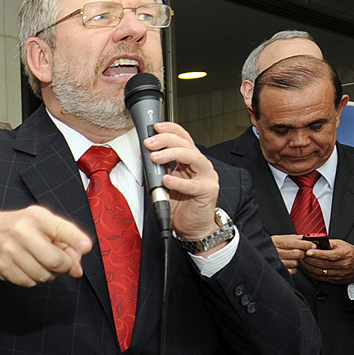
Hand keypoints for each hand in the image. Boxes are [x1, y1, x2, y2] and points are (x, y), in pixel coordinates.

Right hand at [0, 205, 90, 286]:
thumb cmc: (20, 226)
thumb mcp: (43, 223)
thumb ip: (66, 242)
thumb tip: (77, 270)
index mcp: (36, 217)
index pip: (60, 228)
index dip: (75, 239)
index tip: (86, 247)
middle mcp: (22, 232)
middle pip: (56, 260)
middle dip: (65, 265)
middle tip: (62, 262)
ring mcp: (10, 250)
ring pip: (44, 275)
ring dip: (49, 274)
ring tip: (42, 262)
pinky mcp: (3, 267)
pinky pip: (29, 282)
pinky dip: (34, 279)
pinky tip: (29, 267)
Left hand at [142, 123, 220, 240]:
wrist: (192, 227)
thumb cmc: (181, 205)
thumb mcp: (165, 182)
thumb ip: (159, 168)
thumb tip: (145, 155)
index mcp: (190, 160)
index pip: (183, 138)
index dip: (171, 130)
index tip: (155, 127)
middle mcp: (200, 165)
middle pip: (186, 144)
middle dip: (166, 141)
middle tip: (149, 143)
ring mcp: (207, 177)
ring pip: (193, 158)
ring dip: (172, 154)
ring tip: (156, 157)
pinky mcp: (208, 191)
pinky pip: (193, 185)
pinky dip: (178, 181)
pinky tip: (166, 179)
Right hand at [271, 234, 313, 274]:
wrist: (258, 257)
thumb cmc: (270, 247)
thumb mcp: (277, 239)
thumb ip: (290, 238)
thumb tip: (302, 237)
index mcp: (275, 242)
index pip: (294, 243)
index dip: (305, 244)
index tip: (312, 245)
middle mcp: (275, 253)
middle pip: (297, 253)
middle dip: (303, 252)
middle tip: (303, 251)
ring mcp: (277, 263)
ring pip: (296, 262)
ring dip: (297, 260)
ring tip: (292, 257)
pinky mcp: (279, 271)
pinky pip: (293, 270)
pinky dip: (294, 268)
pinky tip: (289, 263)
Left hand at [298, 240, 353, 285]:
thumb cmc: (352, 254)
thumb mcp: (343, 244)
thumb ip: (329, 243)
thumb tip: (316, 241)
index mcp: (344, 254)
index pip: (329, 255)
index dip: (317, 254)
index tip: (308, 251)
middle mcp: (342, 265)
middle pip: (322, 264)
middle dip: (309, 259)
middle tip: (302, 254)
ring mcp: (338, 274)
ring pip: (320, 272)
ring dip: (309, 266)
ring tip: (303, 260)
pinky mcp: (335, 280)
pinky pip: (321, 278)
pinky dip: (312, 273)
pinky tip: (309, 268)